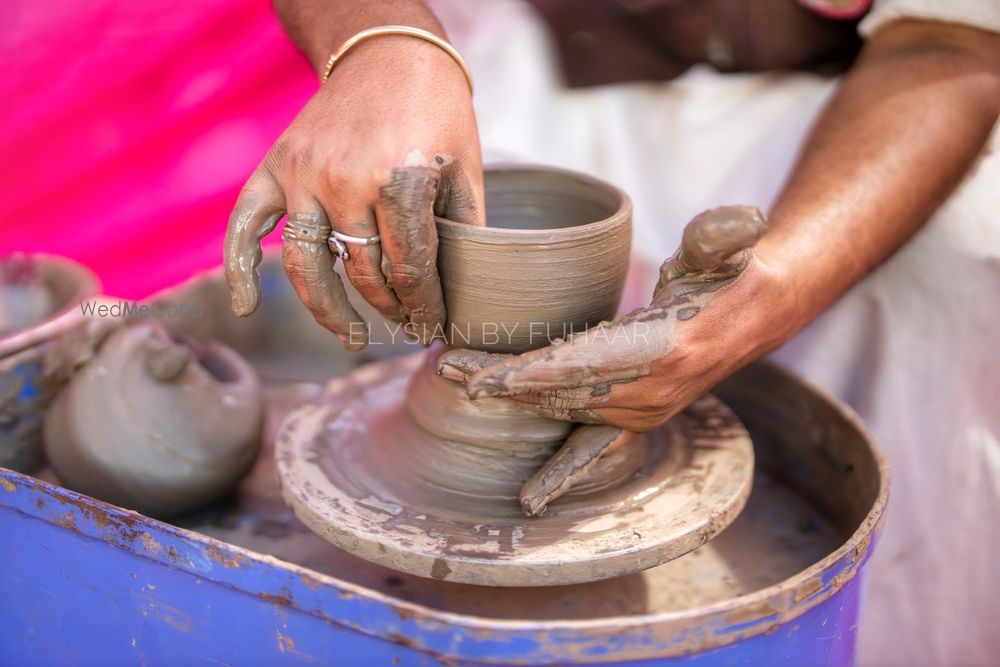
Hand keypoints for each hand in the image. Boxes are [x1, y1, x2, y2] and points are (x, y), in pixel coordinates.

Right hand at [224, 33, 483, 349]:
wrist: (389, 53)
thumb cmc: (437, 112)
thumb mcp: (465, 170)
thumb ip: (461, 231)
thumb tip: (462, 294)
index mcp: (400, 178)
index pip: (410, 268)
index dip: (425, 307)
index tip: (433, 326)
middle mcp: (345, 179)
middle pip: (365, 272)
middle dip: (393, 308)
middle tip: (408, 325)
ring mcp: (303, 174)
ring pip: (309, 264)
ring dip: (330, 310)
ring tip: (355, 337)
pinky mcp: (275, 167)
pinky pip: (246, 224)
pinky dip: (239, 268)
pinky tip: (245, 307)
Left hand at [438, 205, 779, 513]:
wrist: (749, 320)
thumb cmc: (726, 277)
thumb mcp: (724, 248)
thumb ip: (724, 234)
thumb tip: (744, 219)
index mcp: (665, 350)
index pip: (587, 365)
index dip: (535, 373)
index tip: (485, 380)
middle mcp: (649, 392)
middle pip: (560, 389)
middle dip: (500, 381)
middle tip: (445, 366)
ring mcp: (640, 411)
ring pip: (561, 410)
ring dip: (510, 401)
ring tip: (456, 381)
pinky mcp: (633, 417)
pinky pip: (591, 448)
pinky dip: (561, 472)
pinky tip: (532, 499)